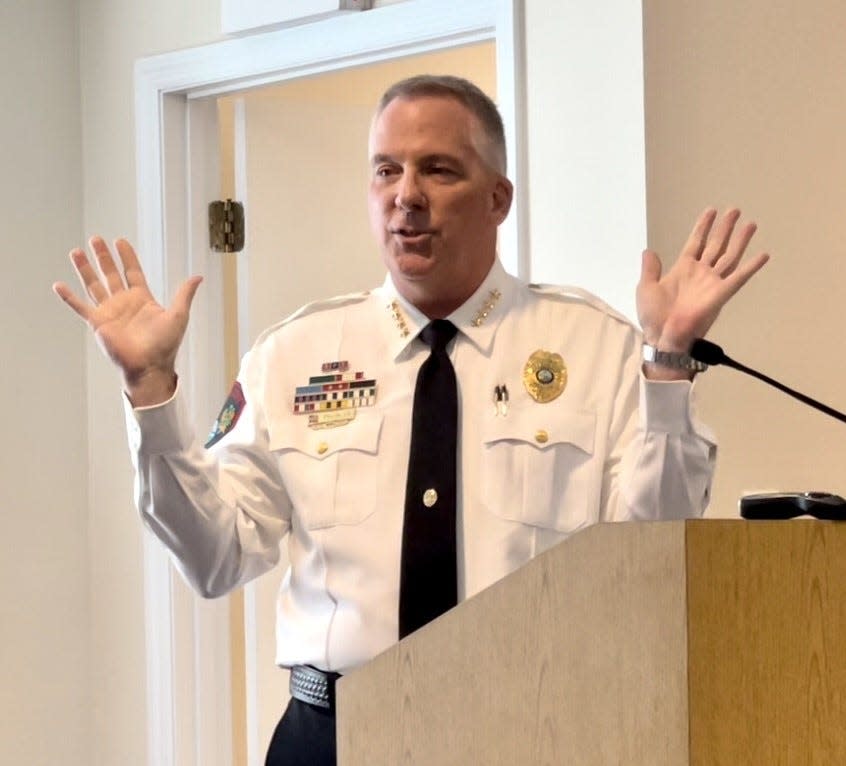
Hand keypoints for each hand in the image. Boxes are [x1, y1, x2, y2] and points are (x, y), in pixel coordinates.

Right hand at [53, 236, 201, 404]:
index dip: (127, 257)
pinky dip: (69, 297)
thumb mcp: (178, 315)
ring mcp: (109, 312)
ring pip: (94, 285)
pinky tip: (59, 285)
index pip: (132, 272)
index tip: (119, 241)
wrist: (151, 366)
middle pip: (111, 274)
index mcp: (142, 299)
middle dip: (104, 257)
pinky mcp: (98, 323)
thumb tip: (198, 277)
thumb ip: (184, 294)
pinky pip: (80, 307)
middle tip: (96, 239)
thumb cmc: (166, 344)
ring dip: (85, 269)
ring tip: (77, 252)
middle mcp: (124, 303)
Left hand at [636, 208, 768, 378]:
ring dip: (740, 240)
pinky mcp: (721, 294)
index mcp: (683, 269)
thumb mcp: (646, 287)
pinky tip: (763, 255)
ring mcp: (712, 283)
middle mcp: (700, 273)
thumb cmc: (654, 316)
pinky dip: (751, 267)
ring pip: (729, 256)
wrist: (663, 337)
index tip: (711, 211)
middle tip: (734, 210)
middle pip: (716, 245)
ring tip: (751, 224)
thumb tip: (648, 251)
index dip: (703, 227)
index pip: (696, 242)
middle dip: (725, 228)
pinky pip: (739, 278)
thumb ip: (650, 269)